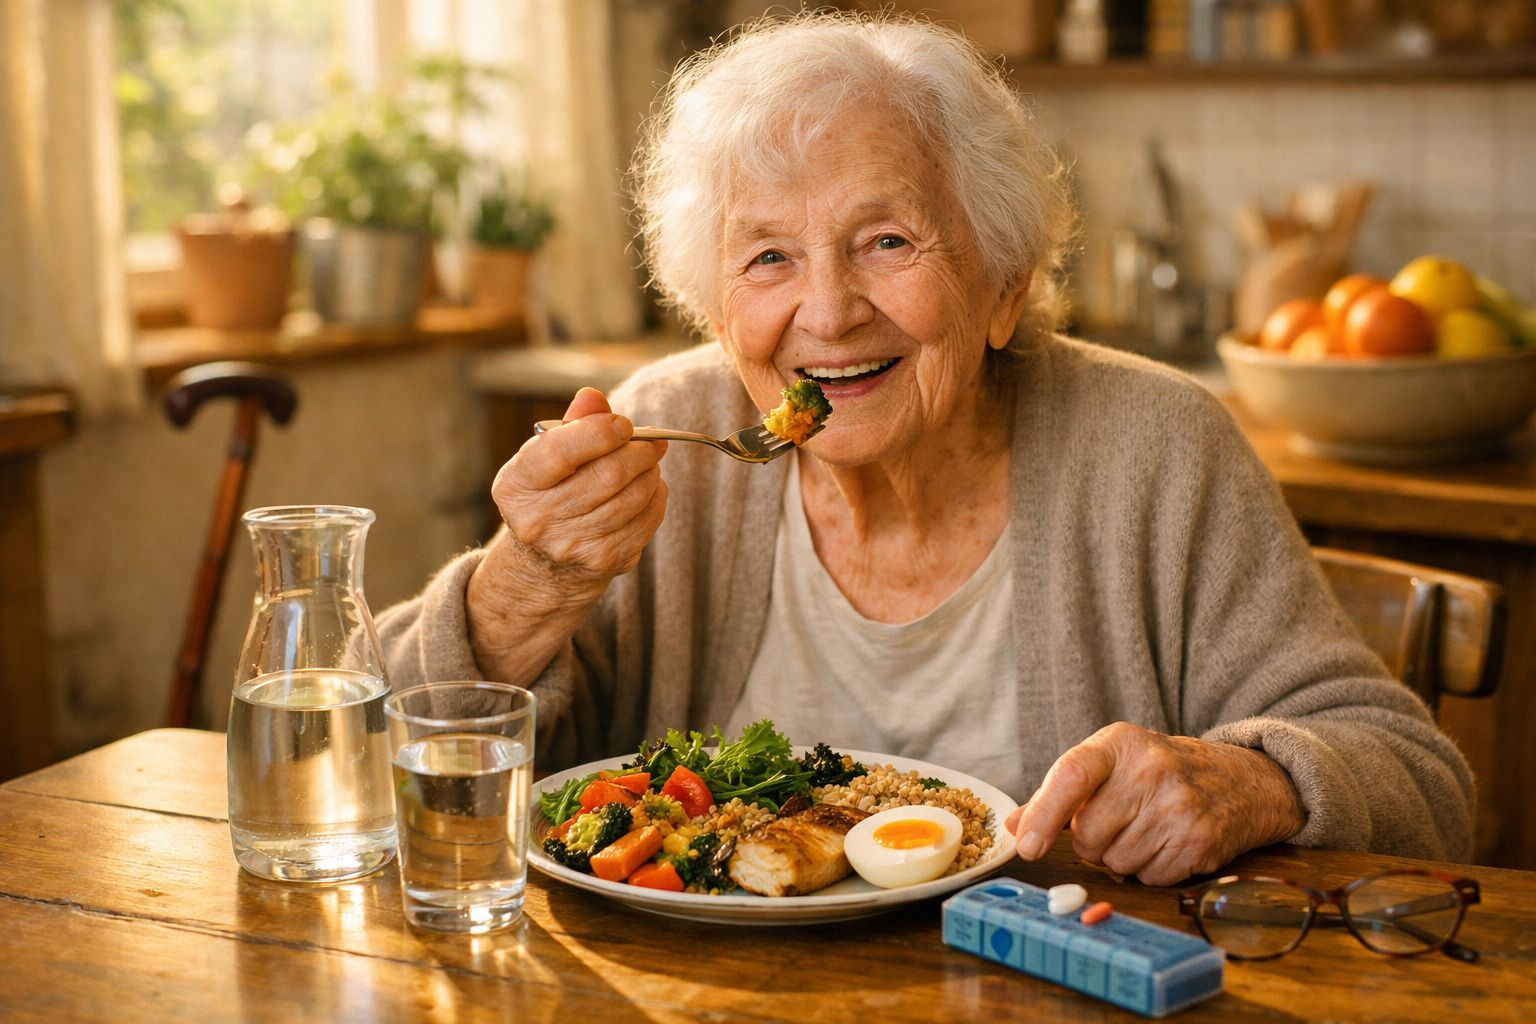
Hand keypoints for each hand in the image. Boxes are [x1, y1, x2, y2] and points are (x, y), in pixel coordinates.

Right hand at [491, 387, 667, 583]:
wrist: (545, 562)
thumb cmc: (549, 492)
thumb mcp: (546, 457)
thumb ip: (571, 424)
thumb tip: (593, 397)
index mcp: (516, 485)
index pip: (559, 453)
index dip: (598, 433)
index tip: (622, 424)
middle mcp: (538, 521)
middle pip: (606, 476)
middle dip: (638, 452)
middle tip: (651, 441)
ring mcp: (571, 546)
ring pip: (632, 499)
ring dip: (649, 473)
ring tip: (648, 462)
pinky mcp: (603, 562)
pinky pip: (645, 521)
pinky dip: (655, 498)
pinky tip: (648, 488)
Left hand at [1005, 722, 1305, 886]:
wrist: (1239, 779)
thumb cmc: (1157, 771)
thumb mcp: (1109, 763)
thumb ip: (1057, 793)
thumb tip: (1013, 827)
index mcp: (1119, 744)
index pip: (1073, 776)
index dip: (1045, 814)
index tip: (1028, 846)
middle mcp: (1152, 770)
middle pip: (1089, 834)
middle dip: (1093, 841)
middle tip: (1118, 821)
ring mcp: (1180, 806)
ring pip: (1116, 863)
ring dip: (1122, 858)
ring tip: (1147, 828)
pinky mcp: (1201, 841)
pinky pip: (1149, 878)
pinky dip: (1152, 870)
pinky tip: (1168, 843)